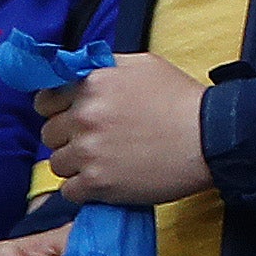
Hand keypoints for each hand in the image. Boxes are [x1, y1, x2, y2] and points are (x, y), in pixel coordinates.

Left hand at [35, 55, 213, 205]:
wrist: (211, 138)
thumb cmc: (181, 100)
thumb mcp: (144, 65)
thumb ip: (104, 68)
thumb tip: (75, 73)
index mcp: (93, 84)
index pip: (45, 101)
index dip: (57, 109)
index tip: (72, 116)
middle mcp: (85, 116)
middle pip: (49, 135)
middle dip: (69, 137)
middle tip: (97, 139)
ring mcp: (88, 151)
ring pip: (57, 163)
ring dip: (76, 164)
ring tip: (105, 160)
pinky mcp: (96, 183)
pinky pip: (69, 190)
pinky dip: (85, 188)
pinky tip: (108, 178)